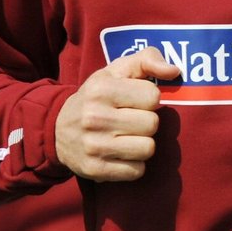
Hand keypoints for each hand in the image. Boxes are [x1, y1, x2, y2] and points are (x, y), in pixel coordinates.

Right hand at [54, 47, 179, 180]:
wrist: (57, 129)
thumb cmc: (97, 96)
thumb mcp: (117, 70)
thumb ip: (148, 59)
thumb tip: (174, 71)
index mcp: (101, 89)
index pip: (153, 96)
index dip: (149, 98)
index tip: (135, 100)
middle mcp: (94, 117)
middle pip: (152, 124)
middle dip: (147, 121)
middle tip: (131, 120)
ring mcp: (93, 146)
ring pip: (147, 149)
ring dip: (143, 144)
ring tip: (128, 136)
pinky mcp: (95, 170)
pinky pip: (137, 171)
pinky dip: (134, 164)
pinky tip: (121, 153)